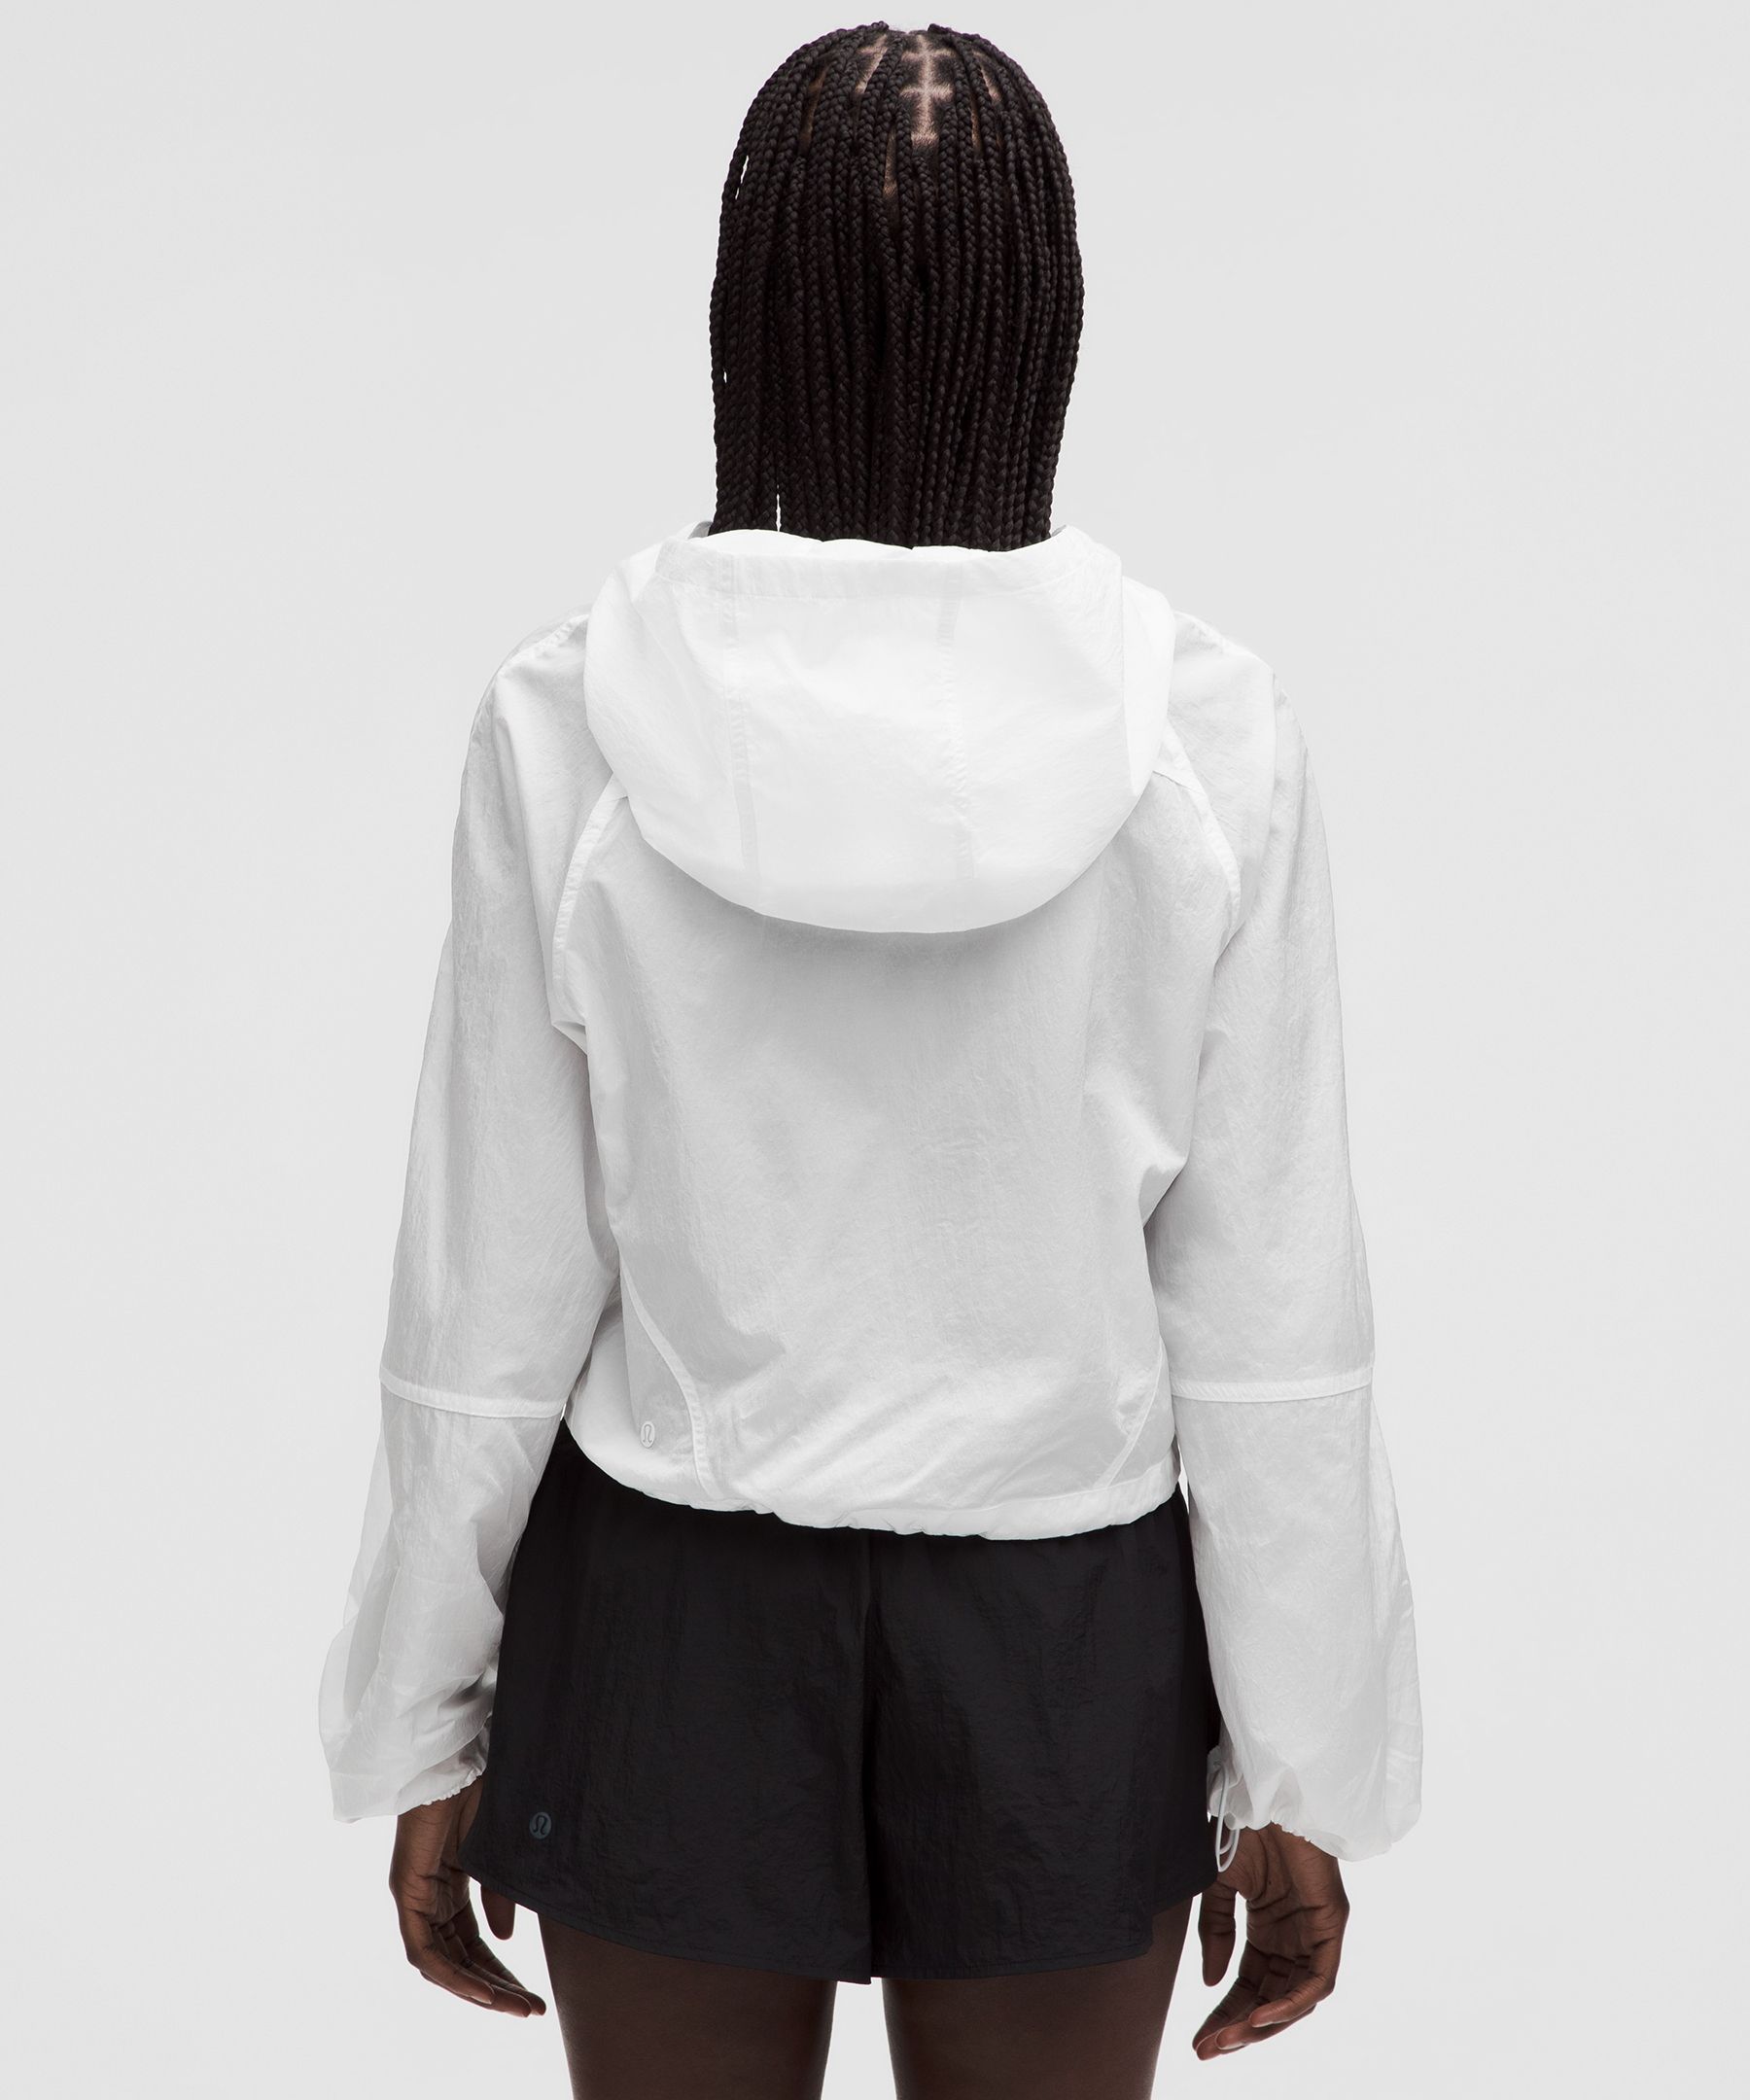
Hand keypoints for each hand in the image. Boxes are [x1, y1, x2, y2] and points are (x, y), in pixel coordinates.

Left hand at [389, 1775, 545, 2016]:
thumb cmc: (479, 1789)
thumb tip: (503, 1940)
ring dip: (476, 1990)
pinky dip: (451, 1974)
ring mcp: (414, 1896)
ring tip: (514, 2007)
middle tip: (530, 2010)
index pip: (472, 1944)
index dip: (500, 1972)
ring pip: (440, 1963)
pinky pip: (423, 1950)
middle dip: (494, 1989)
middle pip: (457, 1960)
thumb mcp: (499, 1854)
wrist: (458, 1756)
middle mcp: (428, 1897)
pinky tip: (482, 1990)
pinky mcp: (406, 1891)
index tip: (531, 1994)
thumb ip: (499, 1897)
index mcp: (449, 1886)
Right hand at [1192, 1823, 1347, 2059]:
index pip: (1249, 1986)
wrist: (1264, 1792)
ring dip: (1262, 2024)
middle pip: (1271, 1999)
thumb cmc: (1243, 1829)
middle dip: (1239, 2028)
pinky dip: (1292, 2003)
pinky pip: (1318, 1982)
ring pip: (1295, 1999)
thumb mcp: (1219, 1887)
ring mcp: (1314, 1934)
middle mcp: (1293, 1937)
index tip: (1199, 2039)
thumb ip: (1216, 1931)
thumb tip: (1211, 1981)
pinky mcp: (1332, 1926)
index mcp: (1268, 1928)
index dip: (1224, 2013)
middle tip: (1207, 2049)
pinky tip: (1261, 2016)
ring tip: (1229, 2038)